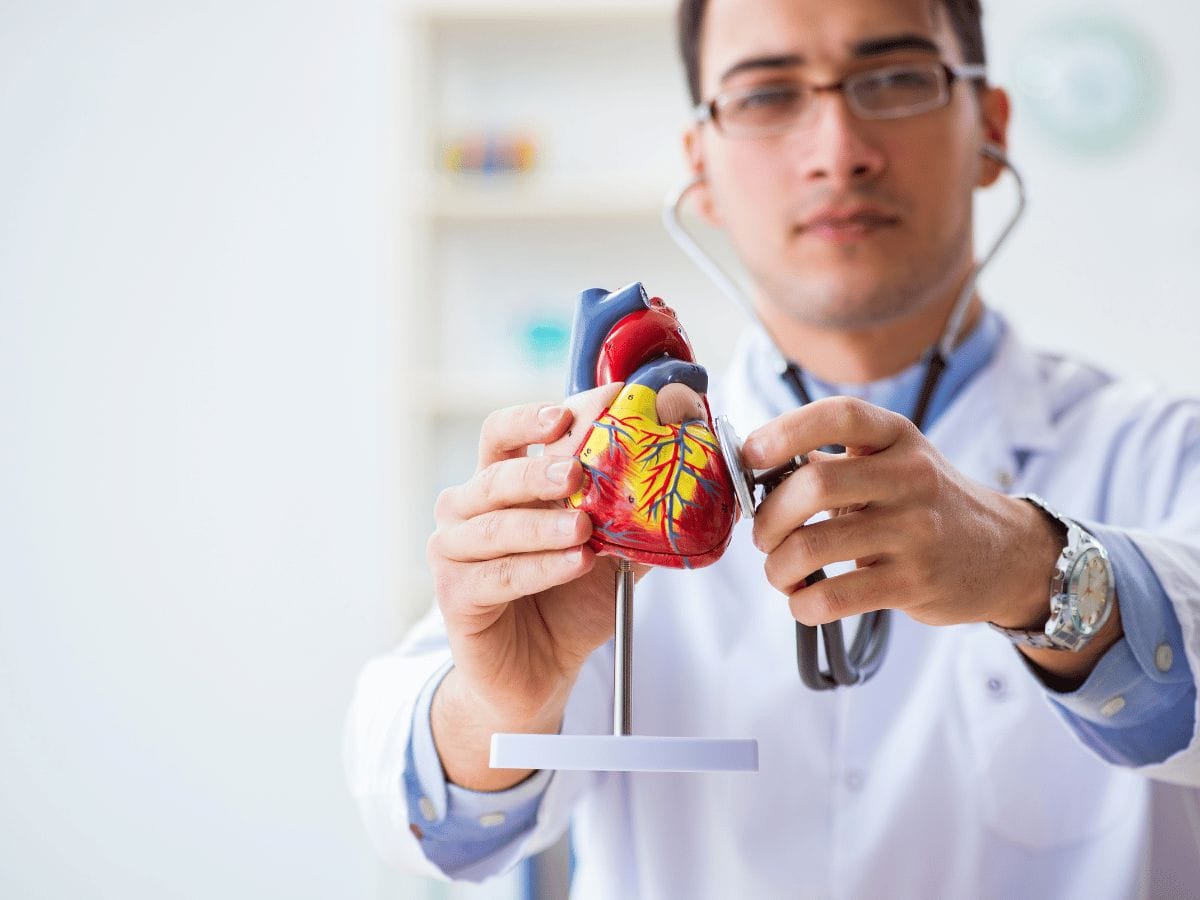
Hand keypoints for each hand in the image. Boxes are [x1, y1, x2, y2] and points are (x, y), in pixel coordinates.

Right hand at [426, 383, 643, 787]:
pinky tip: (574, 563)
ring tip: (584, 528)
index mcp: (502, 481)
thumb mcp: (610, 549)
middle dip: (541, 467)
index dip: (550, 414)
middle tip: (580, 469)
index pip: (514, 432)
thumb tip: (681, 471)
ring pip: (495, 524)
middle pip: (497, 470)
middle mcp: (469, 506)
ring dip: (543, 523)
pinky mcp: (455, 594)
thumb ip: (631, 512)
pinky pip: (499, 575)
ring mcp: (455, 549)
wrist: (537, 672)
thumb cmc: (568, 600)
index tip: (600, 404)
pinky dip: (539, 568)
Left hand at [741, 396, 1064, 630]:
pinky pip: (834, 597)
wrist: (1004, 554)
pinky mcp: (913, 583)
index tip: (750, 455)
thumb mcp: (891, 463)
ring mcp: (915, 531)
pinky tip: (802, 599)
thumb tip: (751, 469)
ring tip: (779, 571)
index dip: (784, 431)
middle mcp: (910, 477)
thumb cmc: (924, 503)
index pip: (839, 415)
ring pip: (813, 546)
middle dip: (769, 515)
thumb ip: (831, 460)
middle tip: (762, 534)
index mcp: (896, 436)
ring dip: (777, 566)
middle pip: (815, 484)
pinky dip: (802, 603)